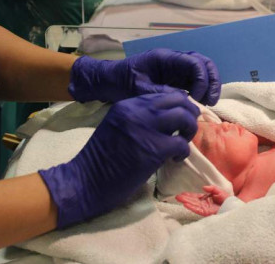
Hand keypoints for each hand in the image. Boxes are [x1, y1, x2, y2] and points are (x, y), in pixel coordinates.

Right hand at [39, 92, 199, 228]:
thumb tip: (167, 119)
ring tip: (182, 142)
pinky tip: (175, 159)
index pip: (164, 93)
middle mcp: (138, 111)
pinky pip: (182, 143)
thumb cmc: (101, 158)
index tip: (180, 118)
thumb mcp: (117, 125)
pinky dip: (183, 152)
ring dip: (189, 130)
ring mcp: (146, 128)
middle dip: (189, 113)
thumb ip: (138, 117)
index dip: (178, 105)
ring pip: (184, 117)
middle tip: (187, 129)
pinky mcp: (154, 149)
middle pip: (179, 100)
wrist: (85, 181)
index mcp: (129, 104)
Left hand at [68, 49, 220, 105]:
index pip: (194, 63)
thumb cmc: (122, 81)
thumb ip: (160, 92)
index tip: (196, 98)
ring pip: (203, 71)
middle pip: (204, 63)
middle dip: (212, 81)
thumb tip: (183, 99)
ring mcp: (177, 69)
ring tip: (207, 104)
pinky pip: (195, 81)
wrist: (111, 81)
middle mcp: (175, 60)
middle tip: (209, 101)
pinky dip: (202, 91)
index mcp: (165, 58)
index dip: (201, 80)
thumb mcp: (138, 88)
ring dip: (210, 86)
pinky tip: (199, 104)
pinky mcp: (177, 78)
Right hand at [176, 185, 230, 216]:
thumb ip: (212, 189)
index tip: (182, 194)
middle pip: (193, 201)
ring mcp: (205, 209)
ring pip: (194, 205)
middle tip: (177, 197)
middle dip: (185, 199)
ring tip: (179, 199)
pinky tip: (186, 205)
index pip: (196, 197)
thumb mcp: (220, 192)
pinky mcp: (207, 213)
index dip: (189, 195)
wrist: (234, 208)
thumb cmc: (228, 200)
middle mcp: (205, 204)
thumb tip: (204, 187)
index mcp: (207, 199)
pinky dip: (192, 207)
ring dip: (187, 202)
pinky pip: (198, 210)